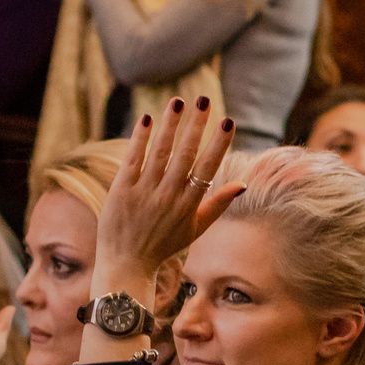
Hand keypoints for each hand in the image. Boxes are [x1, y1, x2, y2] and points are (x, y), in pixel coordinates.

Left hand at [90, 98, 241, 316]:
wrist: (126, 264)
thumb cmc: (164, 245)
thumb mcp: (195, 229)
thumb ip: (217, 205)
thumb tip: (242, 184)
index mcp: (189, 205)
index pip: (208, 168)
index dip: (218, 144)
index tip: (228, 121)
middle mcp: (168, 197)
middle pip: (185, 155)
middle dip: (196, 126)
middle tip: (204, 100)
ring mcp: (144, 193)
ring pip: (160, 153)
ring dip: (170, 125)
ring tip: (178, 101)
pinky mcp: (121, 191)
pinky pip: (133, 160)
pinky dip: (140, 139)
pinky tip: (147, 119)